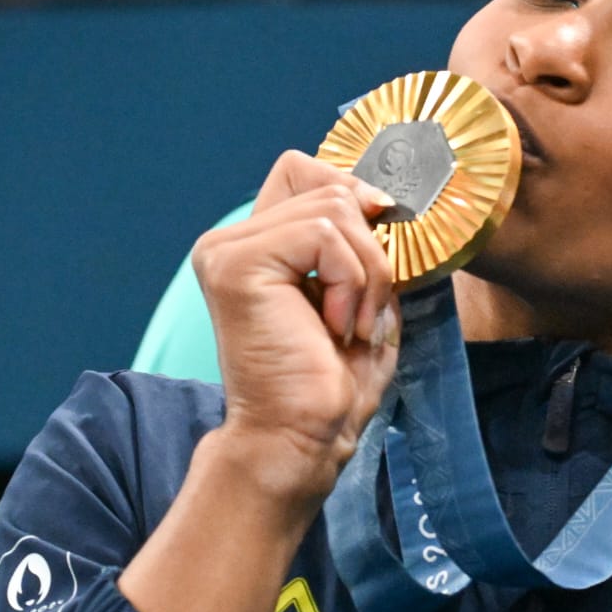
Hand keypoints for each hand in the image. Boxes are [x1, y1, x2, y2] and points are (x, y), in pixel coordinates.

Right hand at [192, 150, 399, 496]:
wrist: (301, 440)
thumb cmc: (331, 385)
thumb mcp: (362, 298)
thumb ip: (361, 243)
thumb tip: (384, 197)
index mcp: (255, 246)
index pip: (305, 170)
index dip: (351, 197)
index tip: (376, 254)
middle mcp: (230, 242)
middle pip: (328, 185)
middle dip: (370, 249)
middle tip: (361, 313)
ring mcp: (227, 251)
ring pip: (335, 208)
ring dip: (367, 273)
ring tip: (348, 326)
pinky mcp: (237, 265)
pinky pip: (326, 235)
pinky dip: (352, 282)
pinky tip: (335, 327)